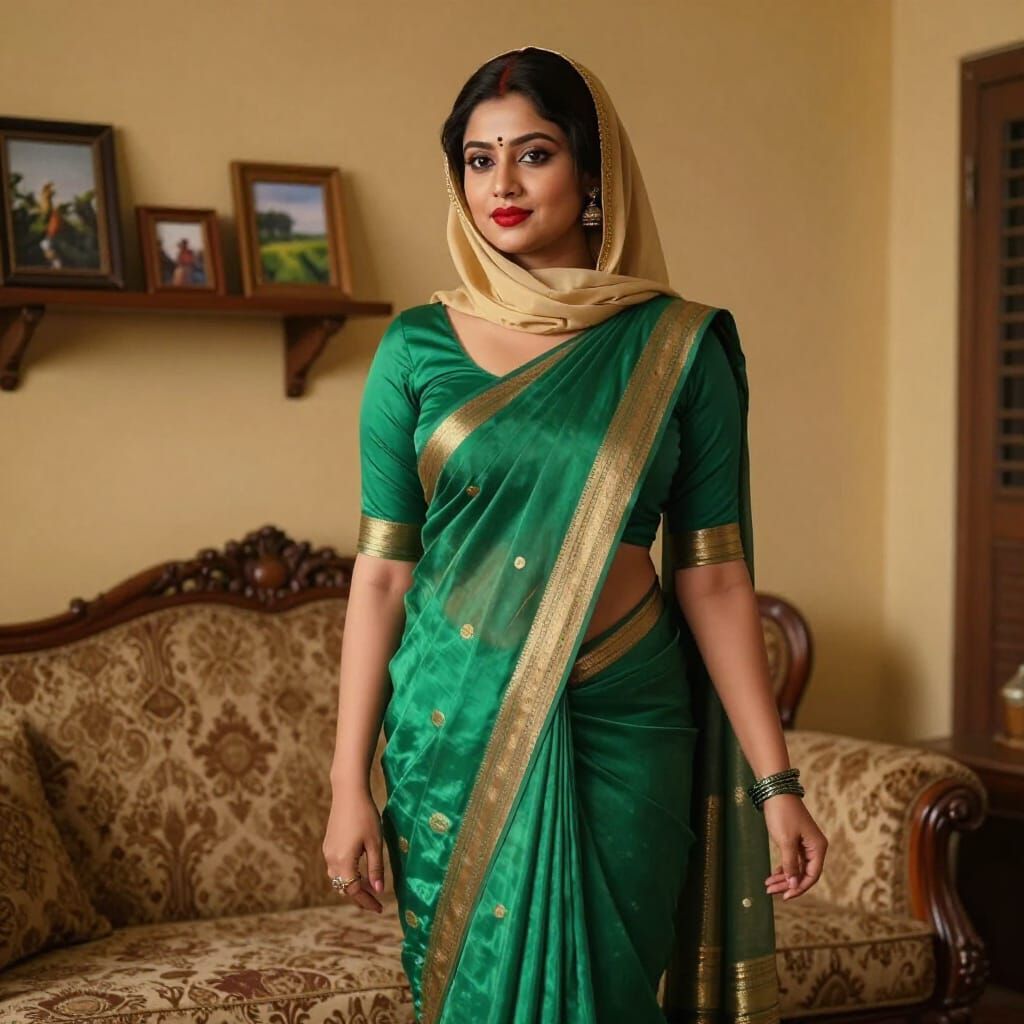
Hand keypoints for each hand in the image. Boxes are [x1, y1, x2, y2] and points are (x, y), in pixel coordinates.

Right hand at [322, 784, 386, 913]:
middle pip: (343, 887)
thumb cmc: (365, 816)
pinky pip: (336, 867)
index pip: (354, 890)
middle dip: (359, 897)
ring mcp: (328, 852)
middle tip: (375, 902)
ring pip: (338, 878)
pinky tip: (358, 871)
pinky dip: (347, 874)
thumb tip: (378, 890)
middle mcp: (331, 859)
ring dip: (351, 886)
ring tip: (368, 889)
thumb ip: (376, 868)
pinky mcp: (328, 844)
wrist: (348, 793)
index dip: (367, 901)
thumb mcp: (375, 843)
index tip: (380, 908)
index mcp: (343, 861)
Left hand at [761, 793, 827, 899]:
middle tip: (770, 891)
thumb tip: (794, 884)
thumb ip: (790, 864)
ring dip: (783, 877)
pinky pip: (792, 859)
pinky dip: (783, 867)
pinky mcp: (796, 839)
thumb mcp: (786, 841)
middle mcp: (815, 847)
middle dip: (787, 883)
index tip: (785, 896)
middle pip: (804, 873)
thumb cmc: (782, 814)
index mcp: (818, 847)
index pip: (812, 875)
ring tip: (767, 886)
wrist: (775, 790)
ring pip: (796, 867)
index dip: (799, 888)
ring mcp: (805, 843)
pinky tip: (772, 875)